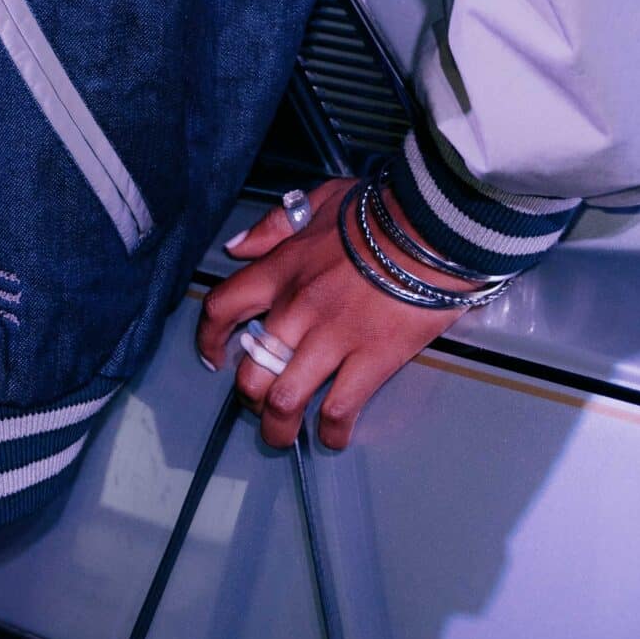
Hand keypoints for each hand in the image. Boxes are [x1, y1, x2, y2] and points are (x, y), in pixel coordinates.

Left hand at [196, 178, 488, 450]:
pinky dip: (331, 431)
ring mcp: (332, 338)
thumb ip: (274, 226)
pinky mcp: (371, 360)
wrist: (431, 226)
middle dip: (248, 396)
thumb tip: (237, 247)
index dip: (209, 338)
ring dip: (278, 426)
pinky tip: (332, 437)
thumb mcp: (318, 201)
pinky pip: (339, 409)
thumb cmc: (378, 211)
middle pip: (250, 368)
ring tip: (282, 436)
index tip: (211, 357)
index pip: (223, 307)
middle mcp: (296, 309)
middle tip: (259, 403)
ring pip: (285, 399)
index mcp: (280, 269)